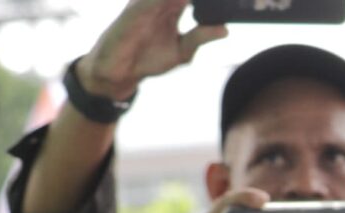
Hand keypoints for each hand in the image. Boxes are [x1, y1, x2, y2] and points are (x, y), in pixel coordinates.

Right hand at [78, 0, 223, 104]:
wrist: (119, 72)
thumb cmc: (148, 58)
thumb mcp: (181, 51)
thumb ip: (200, 37)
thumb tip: (225, 29)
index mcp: (173, 7)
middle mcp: (160, 1)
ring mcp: (146, 3)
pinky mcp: (134, 11)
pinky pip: (148, 1)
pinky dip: (160, 0)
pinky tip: (181, 1)